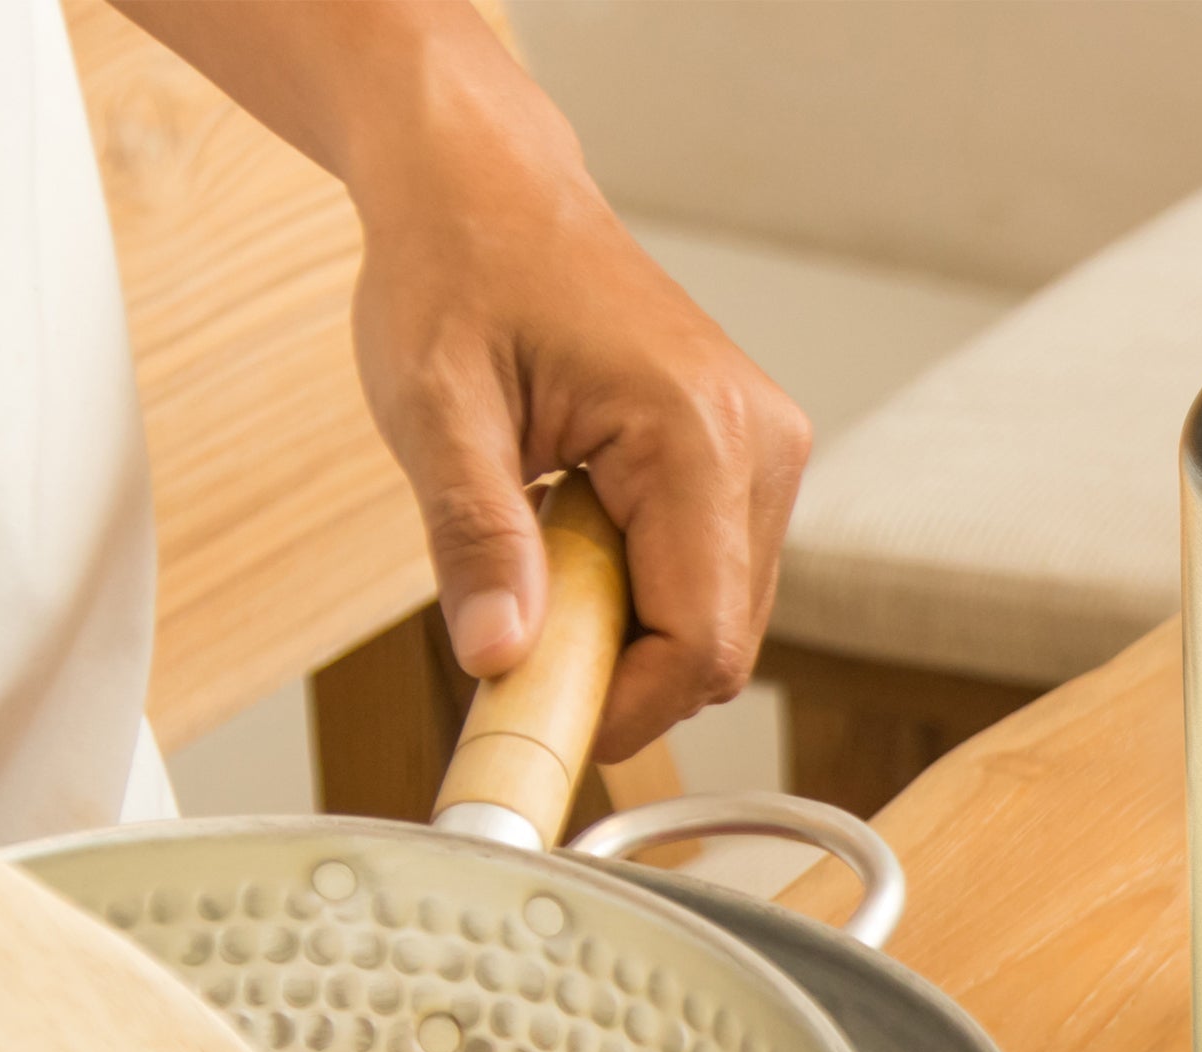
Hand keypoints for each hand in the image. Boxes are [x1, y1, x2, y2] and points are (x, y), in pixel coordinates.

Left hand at [345, 118, 805, 763]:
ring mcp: (767, 451)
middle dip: (616, 668)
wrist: (487, 188)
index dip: (620, 709)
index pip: (702, 645)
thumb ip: (475, 539)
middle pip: (720, 645)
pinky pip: (709, 576)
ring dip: (624, 626)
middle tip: (513, 619)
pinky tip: (573, 526)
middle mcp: (762, 443)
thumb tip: (499, 659)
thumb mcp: (435, 410)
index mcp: (700, 433)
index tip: (528, 714)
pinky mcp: (748, 460)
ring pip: (719, 620)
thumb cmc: (457, 270)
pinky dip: (637, 588)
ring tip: (538, 549)